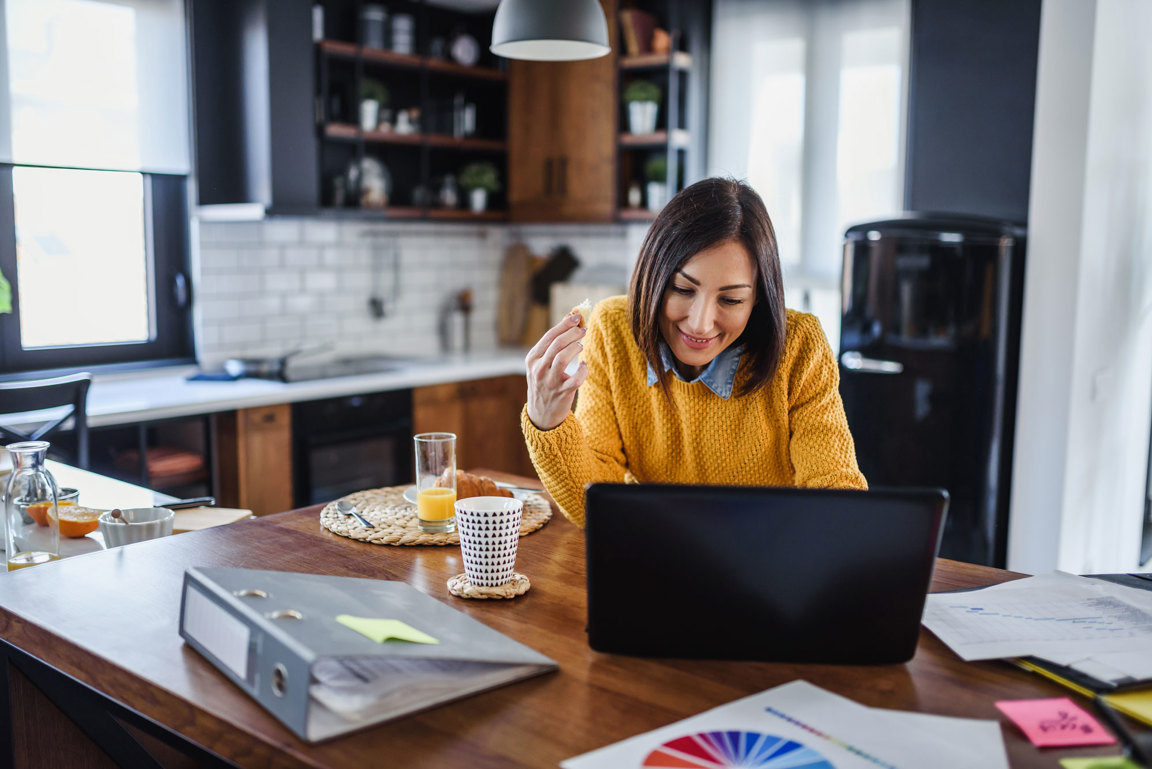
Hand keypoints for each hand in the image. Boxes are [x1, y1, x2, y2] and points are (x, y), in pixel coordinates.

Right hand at [525, 313, 588, 429]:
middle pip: (557, 344)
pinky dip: (583, 370)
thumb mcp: (542, 364)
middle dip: (573, 333)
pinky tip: (584, 365)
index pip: (549, 336)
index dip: (564, 324)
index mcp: (532, 359)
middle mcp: (538, 369)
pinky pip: (576, 379)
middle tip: (583, 329)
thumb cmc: (545, 382)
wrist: (541, 415)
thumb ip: (553, 345)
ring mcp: (549, 382)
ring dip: (575, 348)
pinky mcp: (562, 393)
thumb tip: (569, 318)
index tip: (576, 316)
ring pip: (563, 358)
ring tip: (581, 345)